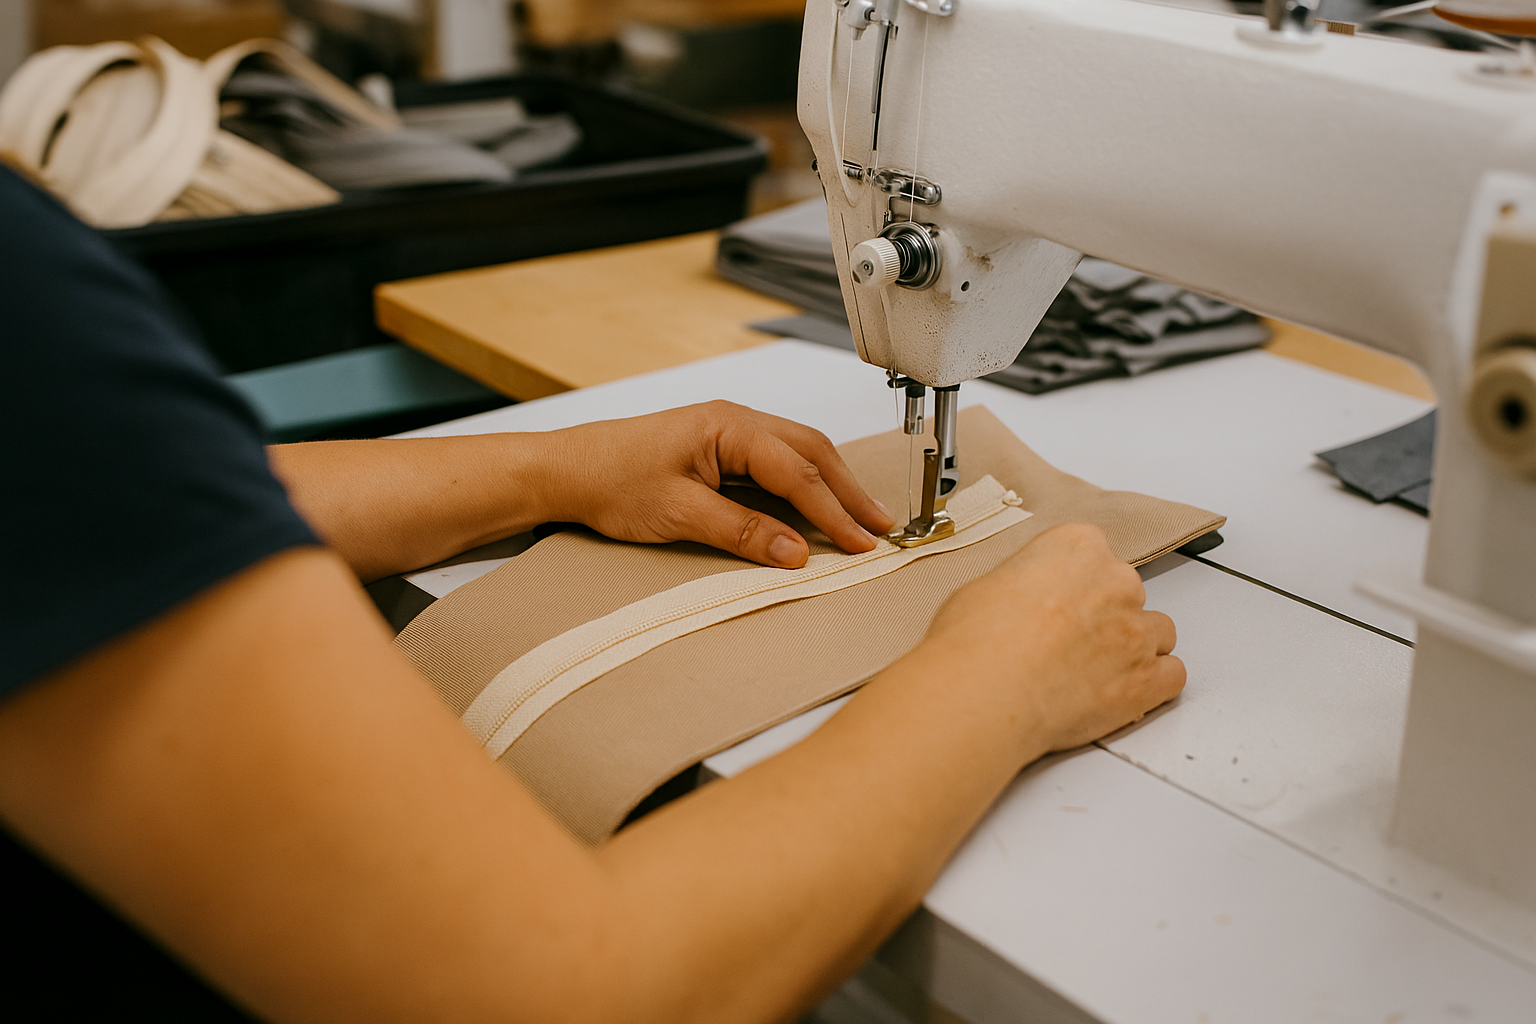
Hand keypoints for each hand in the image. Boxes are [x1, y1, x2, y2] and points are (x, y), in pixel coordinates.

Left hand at [541, 401, 895, 567]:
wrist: (566, 470)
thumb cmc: (610, 480)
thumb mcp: (678, 513)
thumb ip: (742, 531)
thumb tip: (795, 551)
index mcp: (728, 427)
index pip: (797, 472)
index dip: (834, 511)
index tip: (861, 543)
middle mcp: (735, 421)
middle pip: (810, 453)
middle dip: (848, 492)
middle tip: (880, 528)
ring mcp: (729, 432)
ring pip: (798, 454)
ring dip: (831, 486)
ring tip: (861, 519)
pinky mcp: (721, 449)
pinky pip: (777, 463)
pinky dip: (805, 485)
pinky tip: (818, 507)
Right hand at [917, 523, 1184, 757]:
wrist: (985, 692)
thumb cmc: (975, 642)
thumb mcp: (985, 585)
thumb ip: (1022, 585)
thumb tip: (1020, 603)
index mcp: (1076, 546)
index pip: (1092, 554)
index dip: (1073, 585)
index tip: (1059, 601)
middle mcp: (1116, 581)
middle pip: (1127, 593)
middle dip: (1104, 616)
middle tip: (1066, 643)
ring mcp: (1136, 631)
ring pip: (1157, 633)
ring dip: (1133, 649)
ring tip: (1094, 671)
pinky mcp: (1147, 680)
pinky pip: (1172, 676)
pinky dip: (1152, 686)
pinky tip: (1119, 692)